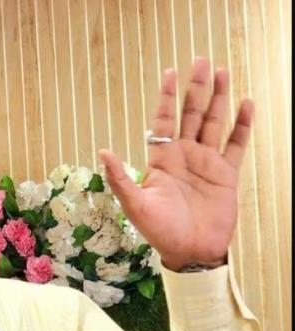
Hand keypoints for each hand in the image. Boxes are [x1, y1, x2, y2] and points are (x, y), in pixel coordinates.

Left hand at [98, 57, 253, 271]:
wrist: (190, 252)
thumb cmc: (159, 232)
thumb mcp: (135, 205)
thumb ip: (120, 178)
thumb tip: (103, 151)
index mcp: (161, 160)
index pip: (163, 120)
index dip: (166, 97)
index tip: (169, 72)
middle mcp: (184, 156)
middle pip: (191, 113)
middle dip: (195, 88)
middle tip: (201, 60)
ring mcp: (206, 163)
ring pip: (214, 122)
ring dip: (218, 97)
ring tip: (221, 71)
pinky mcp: (226, 174)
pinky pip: (236, 144)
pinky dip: (242, 125)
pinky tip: (246, 104)